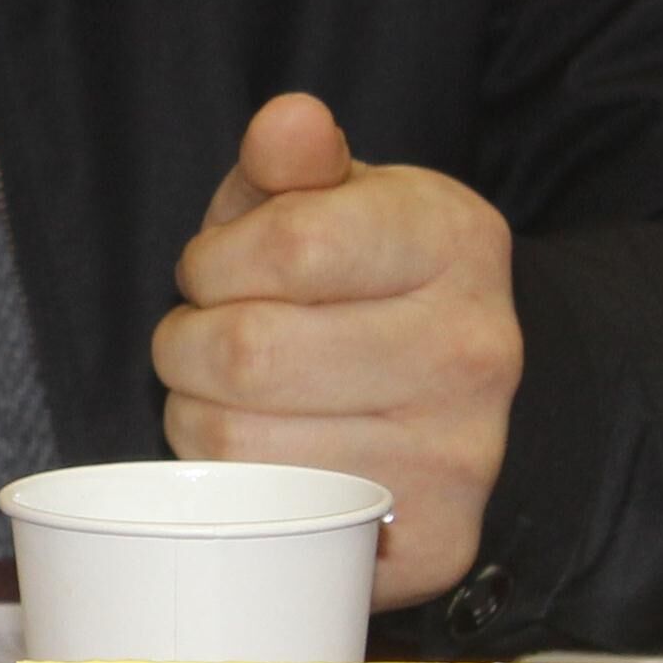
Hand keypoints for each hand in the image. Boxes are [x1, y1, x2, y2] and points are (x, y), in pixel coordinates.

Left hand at [153, 93, 521, 606]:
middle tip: (207, 339)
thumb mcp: (331, 197)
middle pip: (248, 354)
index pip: (290, 244)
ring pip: (241, 447)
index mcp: (454, 240)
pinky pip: (273, 521)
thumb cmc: (361, 278)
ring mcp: (461, 455)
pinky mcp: (432, 539)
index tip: (214, 270)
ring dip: (197, 418)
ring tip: (230, 397)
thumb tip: (287, 124)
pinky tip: (267, 459)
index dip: (215, 260)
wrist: (456, 384)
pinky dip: (238, 493)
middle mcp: (474, 350)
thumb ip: (293, 156)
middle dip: (188, 343)